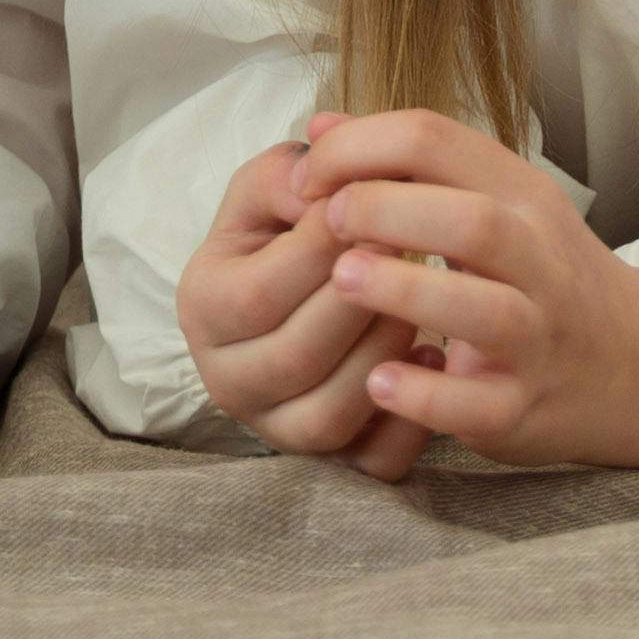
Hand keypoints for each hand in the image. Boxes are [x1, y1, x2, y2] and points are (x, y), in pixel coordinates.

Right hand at [177, 132, 435, 479]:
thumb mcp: (269, 191)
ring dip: (384, 354)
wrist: (296, 293)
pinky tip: (434, 359)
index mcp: (203, 309)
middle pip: (297, 357)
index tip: (374, 206)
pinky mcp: (332, 463)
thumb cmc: (284, 234)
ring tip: (420, 301)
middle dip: (363, 301)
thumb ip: (288, 173)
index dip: (323, 251)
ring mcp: (278, 431)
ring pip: (331, 415)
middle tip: (411, 249)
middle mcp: (229, 382)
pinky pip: (372, 465)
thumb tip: (319, 175)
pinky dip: (410, 422)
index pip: (261, 292)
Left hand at [299, 109, 638, 470]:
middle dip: (387, 211)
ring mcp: (537, 338)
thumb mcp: (495, 201)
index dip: (361, 148)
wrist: (637, 362)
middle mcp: (539, 261)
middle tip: (325, 221)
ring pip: (482, 310)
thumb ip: (410, 167)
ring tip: (343, 280)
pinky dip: (423, 393)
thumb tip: (320, 129)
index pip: (438, 141)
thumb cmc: (542, 274)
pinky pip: (474, 404)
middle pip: (471, 221)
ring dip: (404, 291)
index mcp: (521, 196)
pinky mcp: (522, 410)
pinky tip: (378, 381)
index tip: (309, 177)